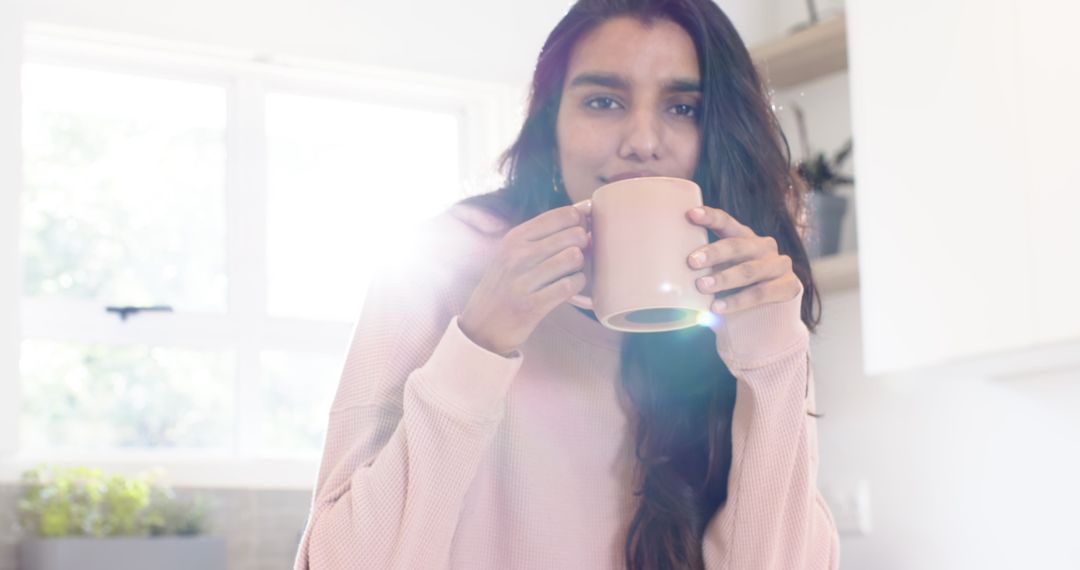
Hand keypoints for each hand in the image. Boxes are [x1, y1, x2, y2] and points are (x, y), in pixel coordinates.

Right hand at [458, 204, 590, 355]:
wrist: (482, 326)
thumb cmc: (505, 284)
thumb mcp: (514, 252)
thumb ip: (546, 232)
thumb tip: (586, 208)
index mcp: (515, 238)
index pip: (564, 215)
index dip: (582, 222)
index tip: (580, 232)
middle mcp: (518, 255)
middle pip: (574, 235)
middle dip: (583, 245)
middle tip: (575, 256)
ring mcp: (524, 280)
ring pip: (574, 258)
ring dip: (579, 266)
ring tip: (570, 272)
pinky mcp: (533, 305)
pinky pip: (570, 285)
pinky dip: (577, 285)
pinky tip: (569, 286)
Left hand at [685, 206, 801, 314]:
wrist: (766, 319)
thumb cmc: (734, 292)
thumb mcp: (719, 274)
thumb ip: (703, 270)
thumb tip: (664, 273)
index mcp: (744, 237)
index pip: (727, 223)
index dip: (710, 217)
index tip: (690, 214)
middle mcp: (764, 247)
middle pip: (737, 245)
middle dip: (713, 252)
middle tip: (691, 261)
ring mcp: (779, 265)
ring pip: (749, 270)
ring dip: (724, 278)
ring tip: (702, 286)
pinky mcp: (788, 286)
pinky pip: (760, 293)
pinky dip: (737, 301)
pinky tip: (718, 308)